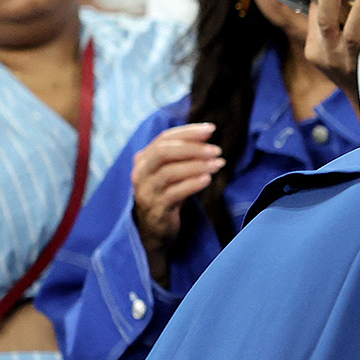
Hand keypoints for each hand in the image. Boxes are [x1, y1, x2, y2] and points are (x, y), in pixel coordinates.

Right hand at [131, 123, 221, 266]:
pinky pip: (174, 193)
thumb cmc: (168, 195)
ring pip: (168, 173)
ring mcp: (146, 192)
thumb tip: (207, 133)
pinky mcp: (156, 209)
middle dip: (192, 148)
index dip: (188, 132)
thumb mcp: (175, 172)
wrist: (155, 230)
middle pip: (164, 152)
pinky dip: (192, 184)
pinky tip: (208, 179)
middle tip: (216, 150)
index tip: (211, 129)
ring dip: (196, 165)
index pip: (164, 138)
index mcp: (144, 159)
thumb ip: (187, 153)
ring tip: (218, 164)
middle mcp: (141, 173)